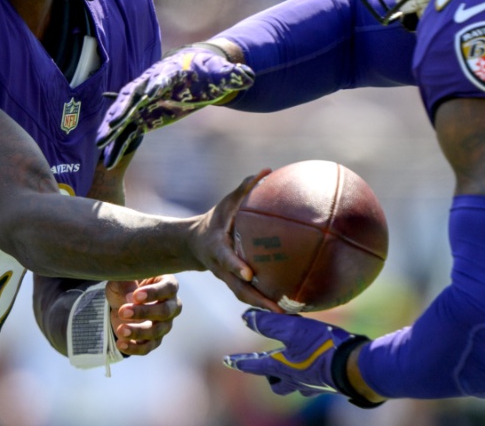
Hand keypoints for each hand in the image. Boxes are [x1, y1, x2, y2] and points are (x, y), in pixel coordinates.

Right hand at [97, 45, 254, 166]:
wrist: (194, 70)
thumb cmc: (208, 70)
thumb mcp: (223, 72)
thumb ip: (234, 74)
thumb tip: (248, 75)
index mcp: (170, 73)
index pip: (161, 79)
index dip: (155, 86)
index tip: (150, 95)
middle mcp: (151, 86)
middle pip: (133, 96)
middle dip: (123, 108)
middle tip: (113, 121)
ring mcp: (143, 102)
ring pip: (124, 115)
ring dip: (111, 129)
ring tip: (100, 144)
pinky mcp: (142, 116)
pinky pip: (127, 131)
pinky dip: (117, 142)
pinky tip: (107, 159)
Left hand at [105, 275, 180, 355]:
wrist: (119, 302)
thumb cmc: (126, 284)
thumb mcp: (122, 279)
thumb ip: (127, 284)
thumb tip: (131, 298)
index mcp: (167, 284)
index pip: (169, 288)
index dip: (154, 293)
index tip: (136, 296)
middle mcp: (171, 305)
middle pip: (165, 311)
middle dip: (144, 312)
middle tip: (123, 311)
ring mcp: (164, 324)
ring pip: (157, 331)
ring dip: (138, 332)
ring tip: (121, 329)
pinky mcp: (154, 339)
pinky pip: (148, 347)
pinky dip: (134, 347)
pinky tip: (121, 343)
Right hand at [191, 170, 282, 311]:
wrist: (193, 244)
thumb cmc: (215, 220)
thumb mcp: (226, 202)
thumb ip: (245, 188)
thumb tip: (267, 169)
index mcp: (217, 249)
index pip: (225, 259)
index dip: (235, 266)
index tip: (248, 273)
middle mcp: (222, 269)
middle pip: (238, 289)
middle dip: (257, 301)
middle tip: (278, 309)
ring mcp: (227, 280)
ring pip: (245, 297)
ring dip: (265, 307)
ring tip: (290, 314)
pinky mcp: (234, 284)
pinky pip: (251, 295)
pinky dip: (267, 301)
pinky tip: (290, 304)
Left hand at [224, 309, 377, 404]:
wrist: (355, 368)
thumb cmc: (321, 347)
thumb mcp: (292, 329)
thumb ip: (268, 323)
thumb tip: (246, 317)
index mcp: (281, 368)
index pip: (253, 365)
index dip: (239, 361)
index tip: (227, 360)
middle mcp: (295, 381)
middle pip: (276, 383)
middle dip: (270, 374)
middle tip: (268, 365)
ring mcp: (312, 385)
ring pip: (295, 385)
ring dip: (290, 376)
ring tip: (293, 365)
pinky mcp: (329, 384)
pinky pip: (315, 382)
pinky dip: (311, 374)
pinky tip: (317, 365)